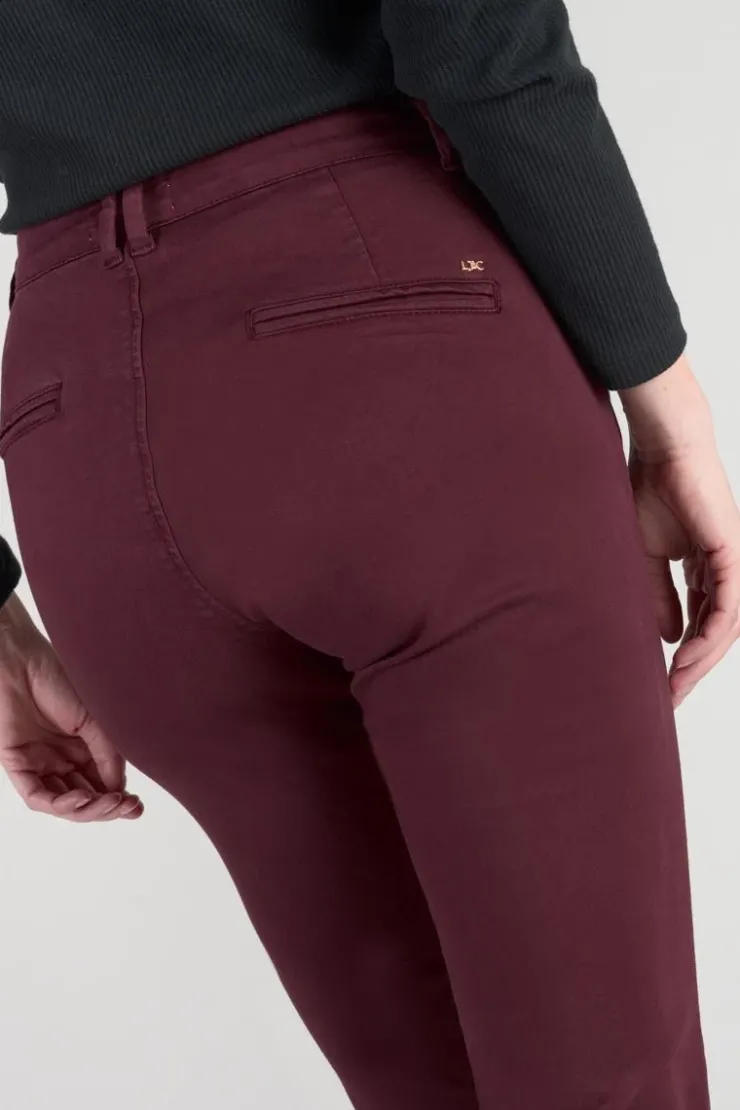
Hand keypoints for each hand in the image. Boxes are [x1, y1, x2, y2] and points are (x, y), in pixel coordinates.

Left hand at [0, 592, 142, 820]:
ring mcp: (40, 763)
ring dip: (88, 810)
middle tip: (127, 807)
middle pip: (86, 798)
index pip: (103, 783)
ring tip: (109, 803)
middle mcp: (63, 759)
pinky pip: (37, 796)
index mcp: (83, 747)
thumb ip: (107, 755)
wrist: (20, 660)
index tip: (137, 806)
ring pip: (64, 803)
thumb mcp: (95, 720)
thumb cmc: (57, 677)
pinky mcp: (17, 765)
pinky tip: (82, 799)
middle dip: (108, 807)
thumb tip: (118, 788)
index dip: (119, 799)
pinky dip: (60, 804)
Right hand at [620, 355, 739, 707]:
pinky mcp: (734, 555)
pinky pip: (728, 608)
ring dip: (702, 660)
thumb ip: (659, 596)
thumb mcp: (646, 556)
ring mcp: (734, 563)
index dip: (684, 657)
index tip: (660, 684)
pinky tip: (687, 655)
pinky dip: (710, 635)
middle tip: (669, 697)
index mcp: (706, 568)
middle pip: (717, 633)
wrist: (663, 451)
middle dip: (694, 669)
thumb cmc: (650, 489)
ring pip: (726, 627)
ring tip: (675, 683)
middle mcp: (726, 570)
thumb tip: (669, 637)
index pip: (701, 623)